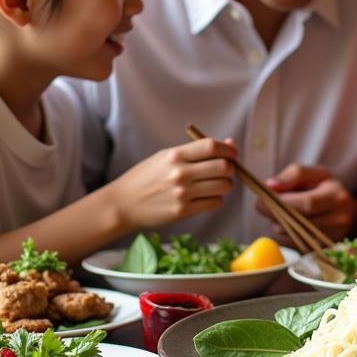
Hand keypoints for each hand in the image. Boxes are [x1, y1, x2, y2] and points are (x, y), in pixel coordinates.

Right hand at [109, 137, 236, 230]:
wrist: (123, 204)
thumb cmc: (146, 177)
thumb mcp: (167, 157)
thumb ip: (197, 151)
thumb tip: (229, 144)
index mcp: (175, 155)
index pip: (212, 147)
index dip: (229, 149)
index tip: (233, 153)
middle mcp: (180, 173)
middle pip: (224, 167)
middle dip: (231, 168)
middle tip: (226, 170)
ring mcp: (182, 193)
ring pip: (224, 187)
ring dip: (225, 185)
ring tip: (215, 184)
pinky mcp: (183, 211)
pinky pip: (214, 203)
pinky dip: (216, 199)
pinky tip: (206, 197)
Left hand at [263, 164, 356, 241]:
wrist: (347, 212)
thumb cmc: (326, 189)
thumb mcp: (315, 174)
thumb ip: (294, 174)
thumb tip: (271, 185)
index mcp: (336, 197)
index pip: (307, 203)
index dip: (282, 203)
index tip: (260, 200)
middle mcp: (338, 220)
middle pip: (298, 222)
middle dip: (274, 214)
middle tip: (259, 205)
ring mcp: (331, 239)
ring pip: (293, 236)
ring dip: (278, 224)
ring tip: (278, 212)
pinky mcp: (322, 250)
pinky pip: (294, 244)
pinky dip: (285, 234)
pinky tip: (287, 223)